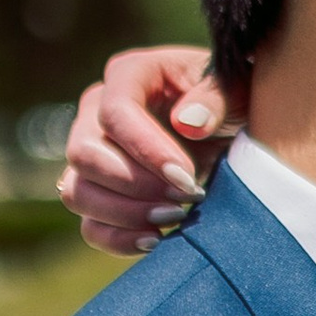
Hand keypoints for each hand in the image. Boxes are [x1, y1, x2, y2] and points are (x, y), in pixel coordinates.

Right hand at [60, 44, 243, 255]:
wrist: (234, 129)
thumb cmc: (234, 100)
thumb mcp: (237, 90)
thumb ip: (216, 98)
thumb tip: (186, 123)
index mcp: (129, 76)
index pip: (115, 111)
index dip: (146, 149)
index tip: (186, 177)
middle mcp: (97, 113)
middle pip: (84, 155)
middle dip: (135, 184)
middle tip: (186, 197)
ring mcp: (91, 156)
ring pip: (77, 193)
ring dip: (125, 214)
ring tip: (175, 217)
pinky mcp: (99, 194)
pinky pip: (90, 226)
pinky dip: (119, 240)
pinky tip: (157, 239)